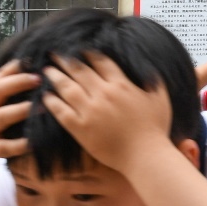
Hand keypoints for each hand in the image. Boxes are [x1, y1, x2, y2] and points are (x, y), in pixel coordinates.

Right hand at [0, 61, 37, 180]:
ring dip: (19, 111)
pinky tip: (33, 142)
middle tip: (38, 78)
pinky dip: (19, 145)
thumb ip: (3, 101)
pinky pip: (3, 147)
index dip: (13, 68)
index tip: (32, 58)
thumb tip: (29, 83)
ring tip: (39, 107)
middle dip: (16, 83)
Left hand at [42, 54, 173, 173]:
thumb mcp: (160, 99)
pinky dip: (52, 101)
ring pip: (66, 87)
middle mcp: (103, 94)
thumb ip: (153, 80)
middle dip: (65, 60)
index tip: (80, 49)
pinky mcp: (80, 128)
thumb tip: (147, 66)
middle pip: (79, 70)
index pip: (100, 62)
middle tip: (54, 53)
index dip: (88, 53)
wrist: (145, 156)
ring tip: (47, 70)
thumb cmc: (156, 129)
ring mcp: (89, 111)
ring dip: (55, 76)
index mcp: (121, 85)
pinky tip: (46, 96)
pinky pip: (60, 111)